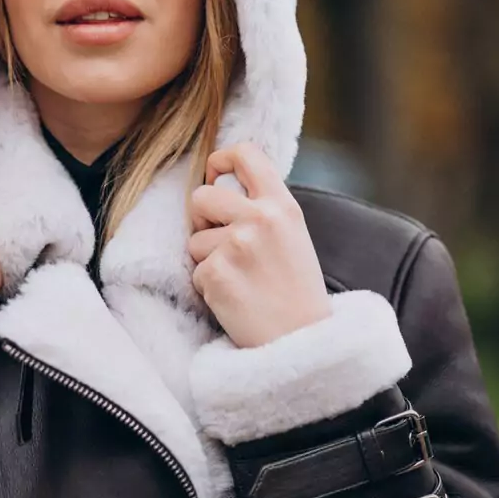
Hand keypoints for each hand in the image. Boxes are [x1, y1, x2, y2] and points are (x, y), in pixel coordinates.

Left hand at [187, 143, 331, 347]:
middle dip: (203, 219)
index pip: (245, 155)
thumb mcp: (293, 236)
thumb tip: (220, 184)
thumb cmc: (296, 290)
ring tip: (240, 280)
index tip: (215, 175)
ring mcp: (237, 245)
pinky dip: (209, 287)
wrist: (303, 342)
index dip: (220, 160)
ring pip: (194, 239)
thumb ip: (264, 208)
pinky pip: (196, 270)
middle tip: (222, 243)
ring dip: (208, 259)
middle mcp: (260, 219)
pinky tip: (236, 298)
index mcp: (283, 205)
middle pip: (201, 196)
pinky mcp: (216, 273)